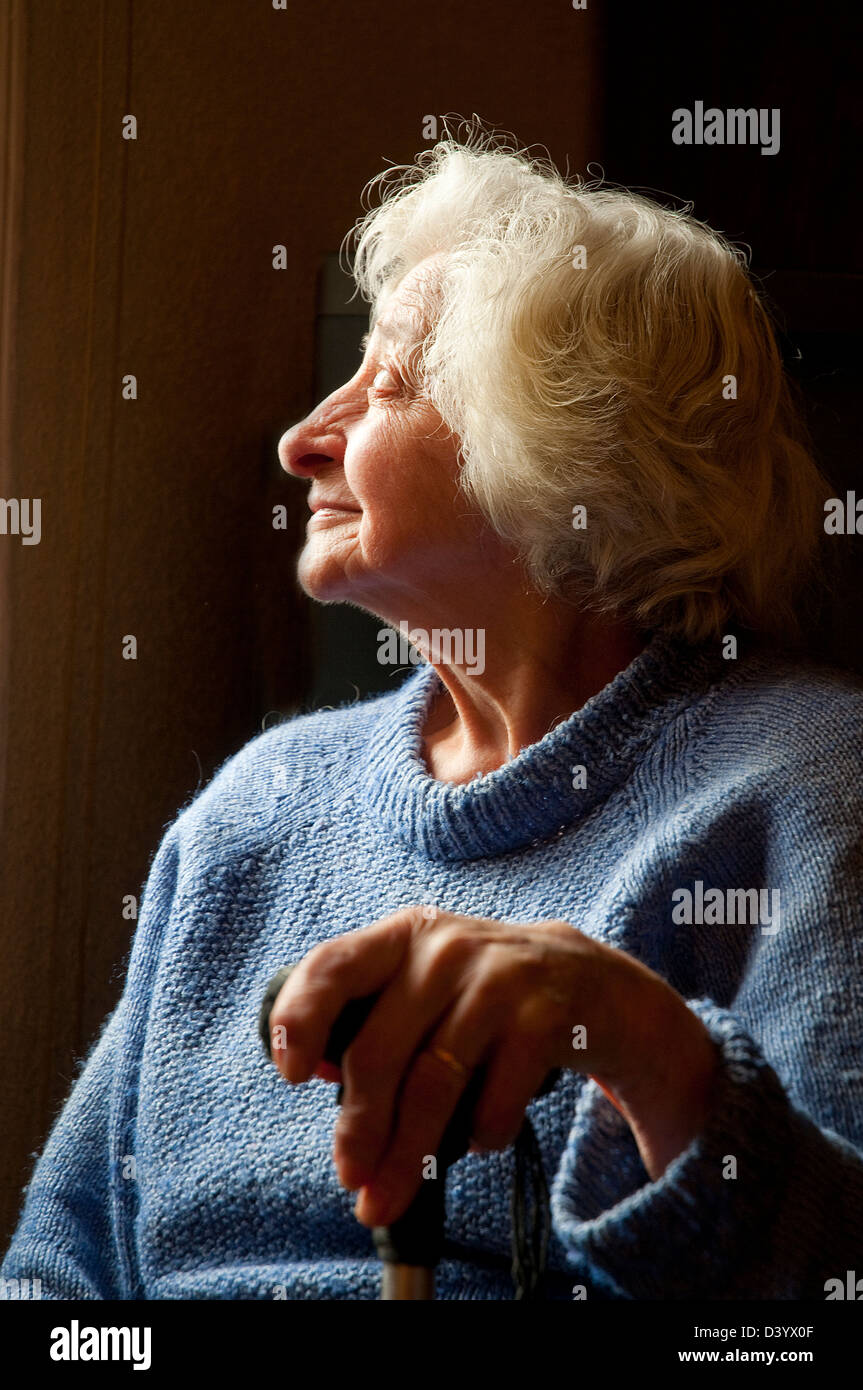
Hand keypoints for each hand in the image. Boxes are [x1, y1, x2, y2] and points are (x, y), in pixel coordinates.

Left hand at [268, 907, 719, 1225]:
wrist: (591, 982)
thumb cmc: (481, 993)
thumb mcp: (425, 981)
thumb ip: (371, 1014)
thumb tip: (311, 1072)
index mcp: (403, 935)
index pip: (332, 966)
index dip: (301, 1020)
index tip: (290, 1076)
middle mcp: (446, 948)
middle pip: (379, 1050)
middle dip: (358, 1128)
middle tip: (351, 1179)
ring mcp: (499, 980)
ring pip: (432, 1085)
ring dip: (406, 1155)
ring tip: (390, 1195)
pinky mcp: (545, 1018)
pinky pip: (493, 1099)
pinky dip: (479, 1135)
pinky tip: (478, 1139)